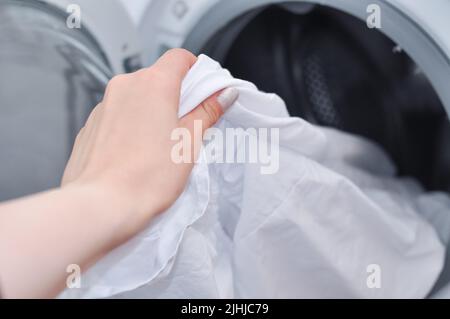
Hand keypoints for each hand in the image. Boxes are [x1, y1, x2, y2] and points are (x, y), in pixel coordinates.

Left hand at [61, 48, 237, 239]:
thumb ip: (207, 112)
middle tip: (187, 126)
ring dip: (152, 111)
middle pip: (158, 77)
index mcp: (153, 84)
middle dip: (176, 96)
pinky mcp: (90, 125)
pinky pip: (118, 115)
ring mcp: (104, 105)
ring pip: (137, 97)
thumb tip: (223, 94)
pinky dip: (131, 125)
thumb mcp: (189, 142)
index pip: (180, 58)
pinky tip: (136, 154)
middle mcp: (124, 86)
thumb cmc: (149, 176)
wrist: (101, 205)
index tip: (205, 93)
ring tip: (160, 147)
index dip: (196, 71)